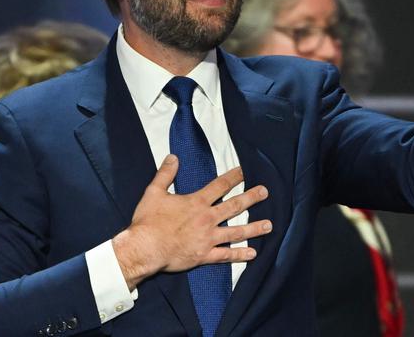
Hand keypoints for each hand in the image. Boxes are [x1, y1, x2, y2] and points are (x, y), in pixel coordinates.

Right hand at [112, 155, 271, 290]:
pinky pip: (226, 255)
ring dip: (253, 228)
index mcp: (196, 202)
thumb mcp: (154, 192)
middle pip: (234, 206)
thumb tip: (173, 157)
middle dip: (251, 198)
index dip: (234, 177)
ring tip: (269, 225)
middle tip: (265, 192)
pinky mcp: (204, 255)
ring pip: (236, 232)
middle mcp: (206, 219)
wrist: (144, 249)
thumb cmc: (148, 221)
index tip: (245, 171)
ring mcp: (207, 238)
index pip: (220, 186)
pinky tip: (252, 253)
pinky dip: (240, 255)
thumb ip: (165, 174)